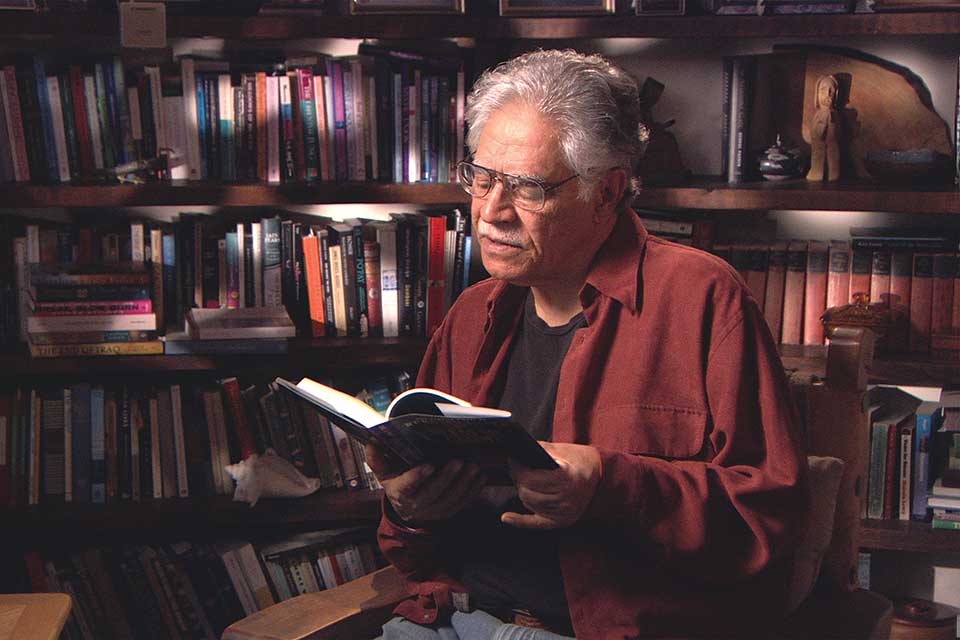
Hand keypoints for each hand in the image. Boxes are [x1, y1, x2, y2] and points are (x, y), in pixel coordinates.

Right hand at [365, 444, 485, 524]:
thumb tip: (371, 443)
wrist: (408, 509)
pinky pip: (462, 503)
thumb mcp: (384, 473)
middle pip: (433, 493)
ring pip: (451, 499)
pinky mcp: (448, 513)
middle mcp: (417, 506)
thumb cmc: (397, 482)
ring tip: (473, 467)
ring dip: (463, 483)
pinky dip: (472, 491)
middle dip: (447, 478)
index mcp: (400, 493)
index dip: (418, 477)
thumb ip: (377, 459)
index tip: (429, 465)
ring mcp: (434, 512)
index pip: (408, 486)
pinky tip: (480, 477)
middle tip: (459, 461)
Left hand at [502, 441, 600, 529]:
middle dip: (518, 478)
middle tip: (516, 468)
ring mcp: (564, 512)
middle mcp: (567, 498)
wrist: (602, 478)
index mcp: (568, 478)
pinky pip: (535, 524)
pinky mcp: (561, 521)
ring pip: (529, 504)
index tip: (513, 460)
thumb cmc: (582, 461)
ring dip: (523, 491)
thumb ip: (541, 450)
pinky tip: (507, 517)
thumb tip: (518, 450)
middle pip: (528, 492)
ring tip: (524, 479)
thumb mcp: (563, 450)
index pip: (532, 478)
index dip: (518, 469)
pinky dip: (519, 521)